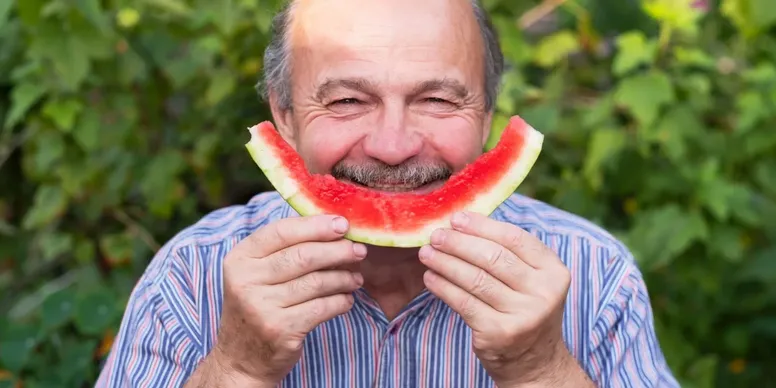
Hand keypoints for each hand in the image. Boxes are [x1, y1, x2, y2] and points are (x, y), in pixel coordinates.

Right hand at [213, 215, 365, 385]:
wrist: (242, 359)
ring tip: (355, 278)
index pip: (281, 232)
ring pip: (317, 282)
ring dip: (344, 278)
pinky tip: (346, 299)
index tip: (342, 224)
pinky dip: (340, 301)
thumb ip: (282, 250)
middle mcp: (246, 281)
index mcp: (239, 259)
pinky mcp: (281, 330)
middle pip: (303, 256)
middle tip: (359, 251)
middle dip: (338, 251)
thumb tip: (331, 226)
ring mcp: (262, 307)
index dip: (316, 225)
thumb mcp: (255, 275)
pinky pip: (322, 307)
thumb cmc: (257, 307)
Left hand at [419, 211, 588, 386]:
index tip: (456, 218)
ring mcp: (523, 315)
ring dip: (445, 263)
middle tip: (435, 235)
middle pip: (493, 257)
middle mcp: (543, 293)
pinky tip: (431, 277)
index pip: (515, 239)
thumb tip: (464, 222)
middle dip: (459, 243)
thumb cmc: (525, 310)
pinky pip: (464, 302)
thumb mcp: (532, 282)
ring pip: (475, 279)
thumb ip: (510, 254)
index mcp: (554, 272)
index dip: (482, 226)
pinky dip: (443, 287)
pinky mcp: (499, 333)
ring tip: (426, 253)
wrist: (534, 362)